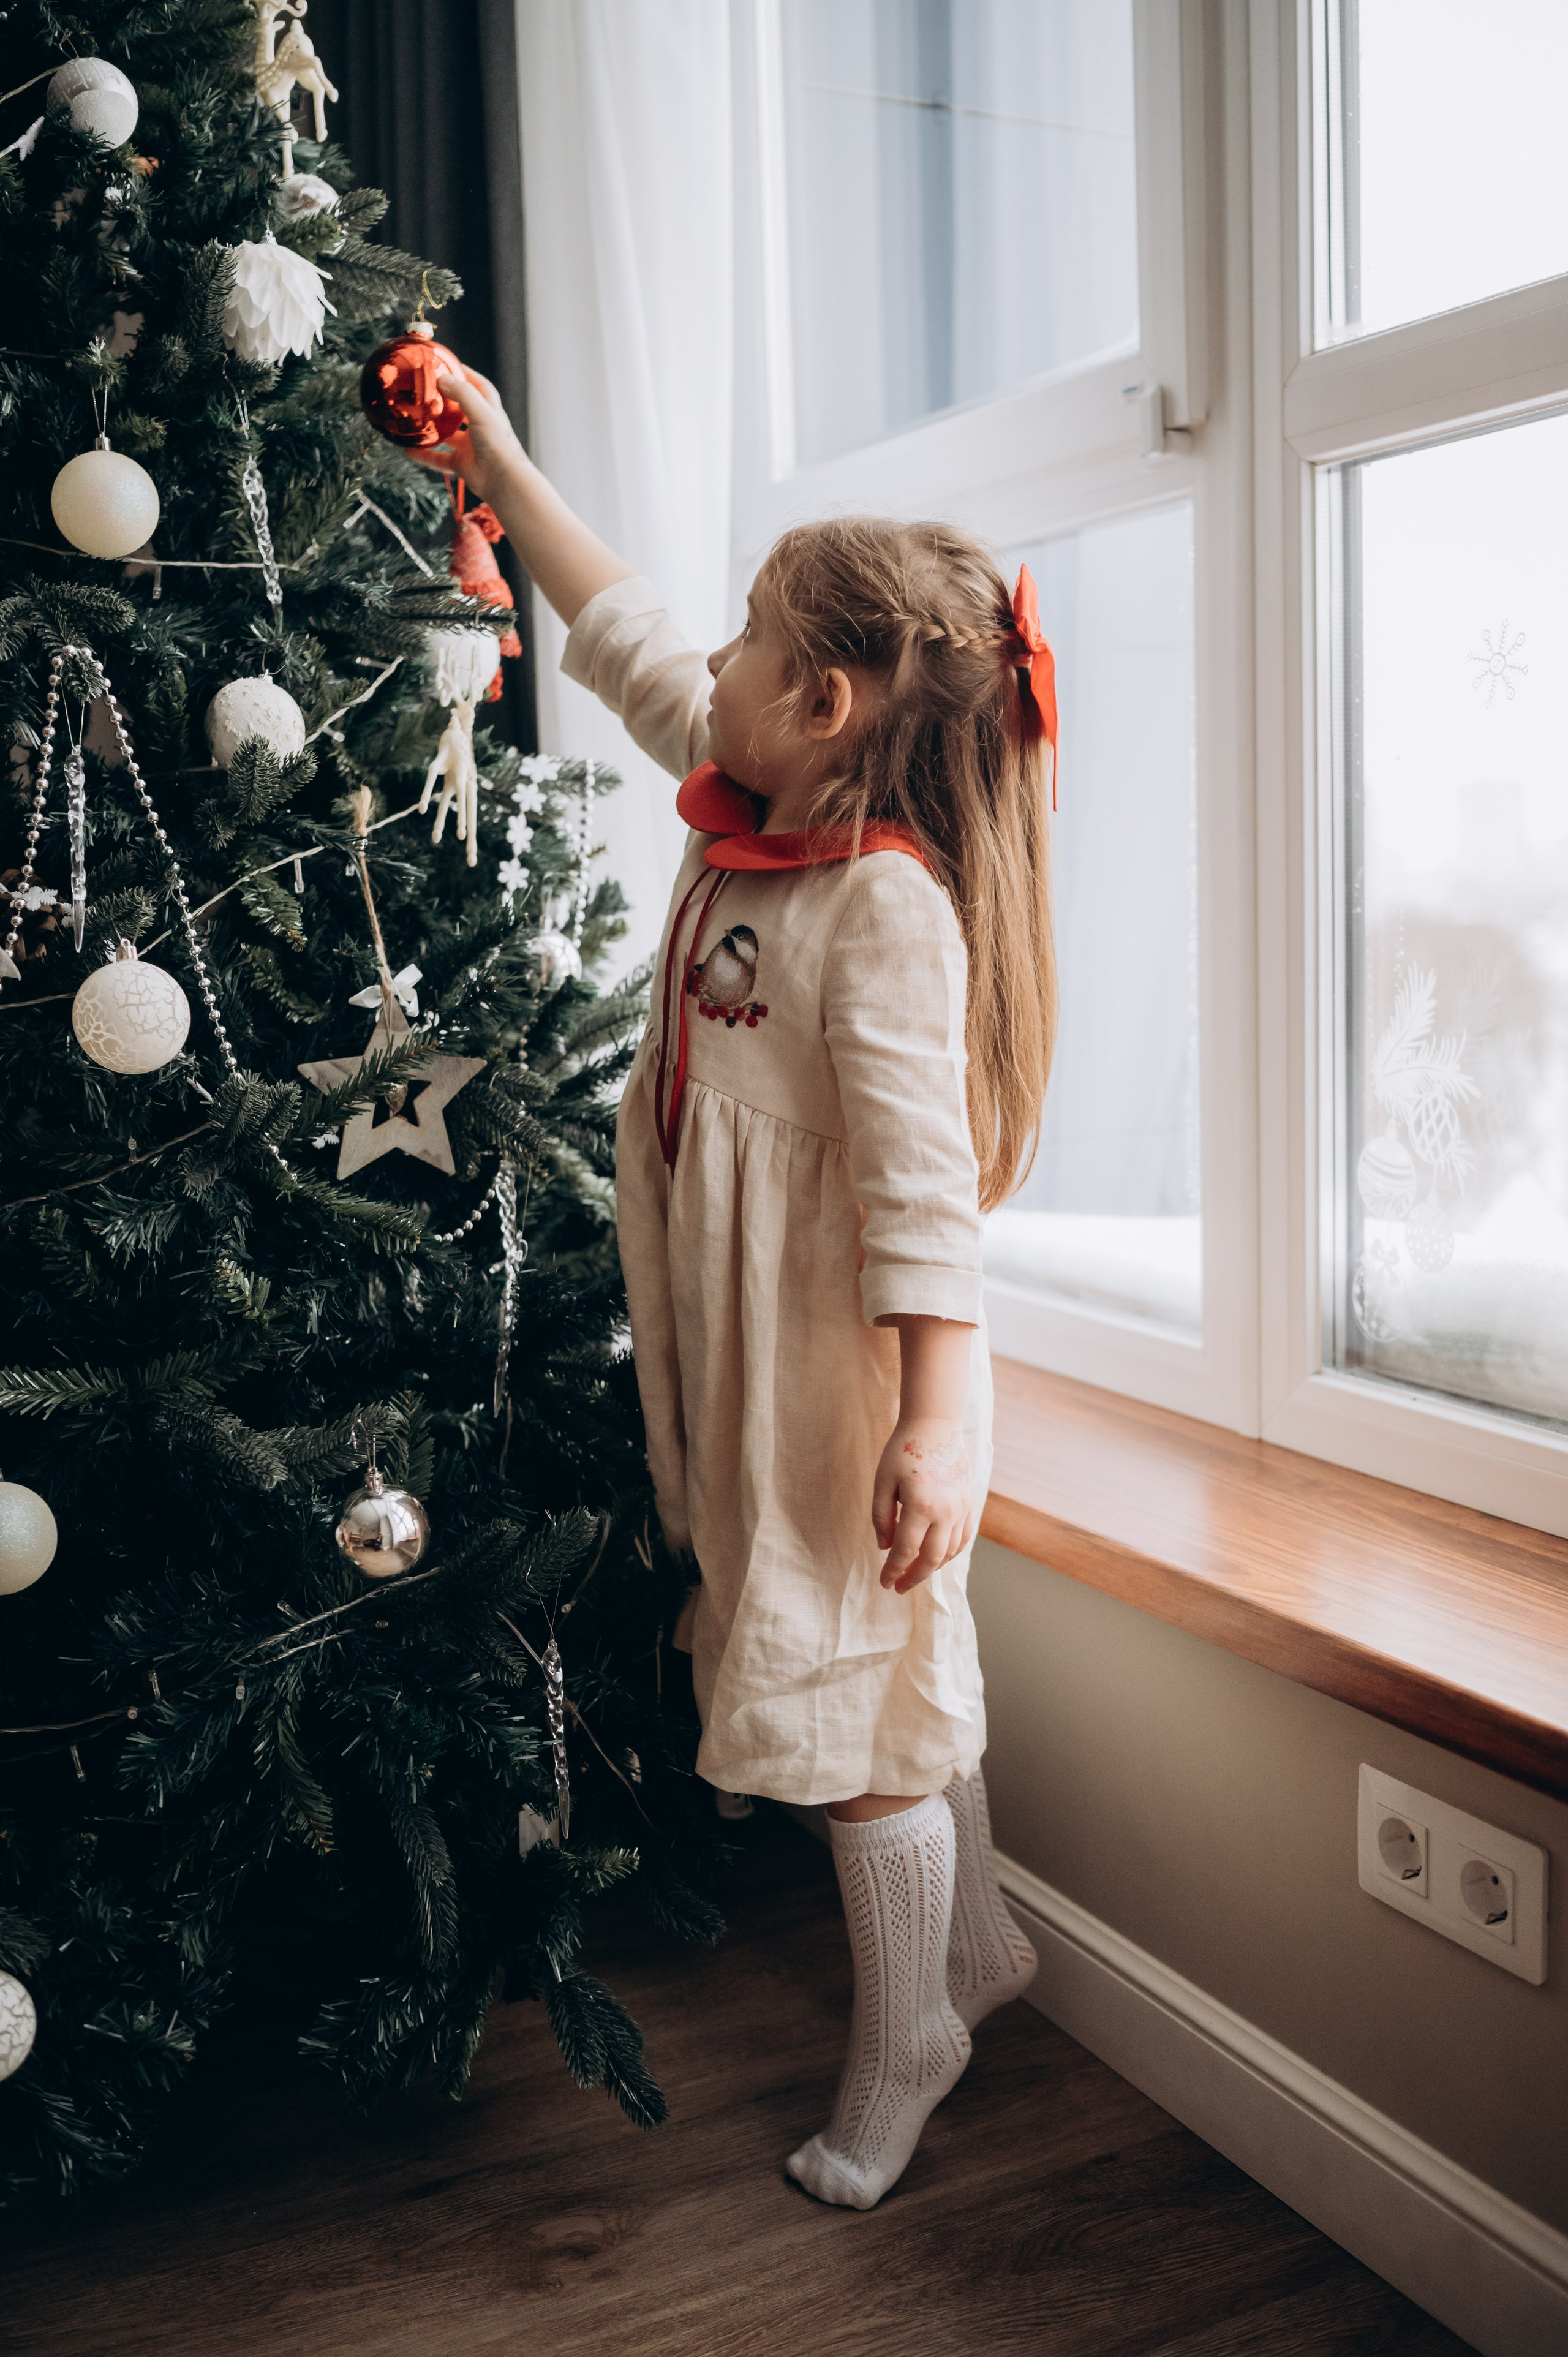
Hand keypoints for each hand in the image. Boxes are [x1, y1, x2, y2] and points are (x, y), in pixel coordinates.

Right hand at [409, 366, 529, 507]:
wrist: (503, 480)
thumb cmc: (499, 444)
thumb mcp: (481, 411)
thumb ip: (462, 393)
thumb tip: (442, 379)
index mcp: (489, 411)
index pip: (479, 386)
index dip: (466, 375)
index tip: (449, 365)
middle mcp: (480, 427)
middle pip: (461, 409)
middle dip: (446, 400)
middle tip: (427, 390)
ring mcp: (470, 446)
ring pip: (447, 435)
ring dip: (433, 428)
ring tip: (416, 418)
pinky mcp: (461, 464)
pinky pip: (438, 459)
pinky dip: (424, 455)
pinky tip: (409, 449)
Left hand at [871, 1419, 976, 1594]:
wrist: (935, 1426)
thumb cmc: (903, 1450)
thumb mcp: (882, 1482)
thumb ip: (881, 1517)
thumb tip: (885, 1547)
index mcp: (920, 1506)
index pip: (905, 1551)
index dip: (893, 1571)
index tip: (884, 1583)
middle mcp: (946, 1512)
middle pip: (931, 1559)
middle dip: (913, 1577)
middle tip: (899, 1587)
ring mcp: (961, 1508)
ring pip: (950, 1552)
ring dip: (932, 1567)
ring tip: (915, 1572)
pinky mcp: (969, 1503)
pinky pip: (963, 1538)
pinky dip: (951, 1553)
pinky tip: (937, 1557)